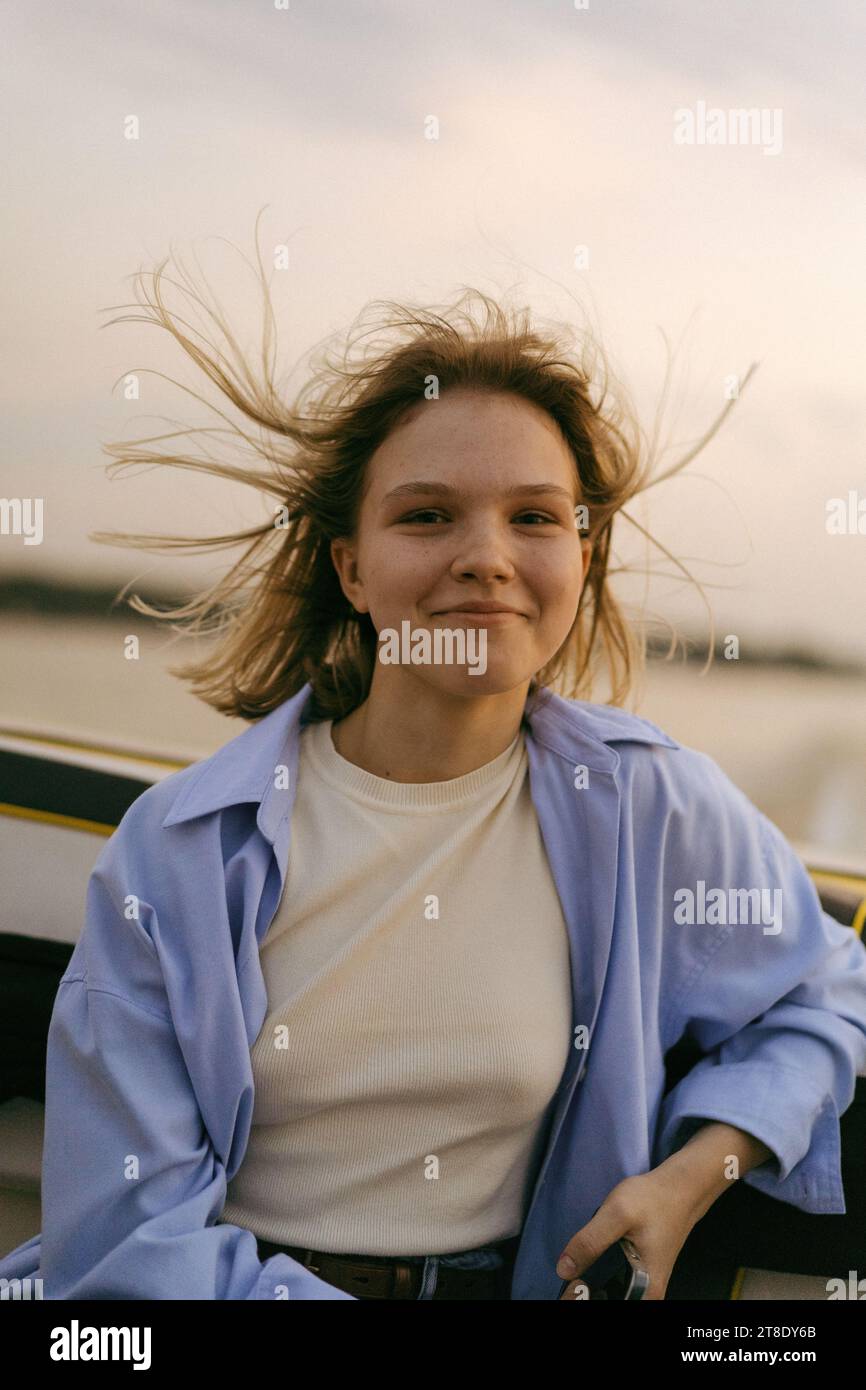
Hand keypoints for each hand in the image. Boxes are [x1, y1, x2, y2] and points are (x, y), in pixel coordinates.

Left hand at [556, 1168, 706, 1300]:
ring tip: (580, 1265)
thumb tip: (565, 1269)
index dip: (585, 1298)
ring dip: (594, 1283)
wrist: (679, 1188)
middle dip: (588, 1290)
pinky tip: (592, 1261)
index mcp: (646, 1290)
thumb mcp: (617, 1215)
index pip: (609, 1305)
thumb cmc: (654, 1200)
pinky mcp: (642, 1273)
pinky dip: (602, 1276)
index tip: (570, 1283)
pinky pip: (617, 1283)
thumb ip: (590, 1241)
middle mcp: (648, 1294)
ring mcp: (646, 1285)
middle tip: (571, 1273)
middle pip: (610, 1300)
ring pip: (612, 1293)